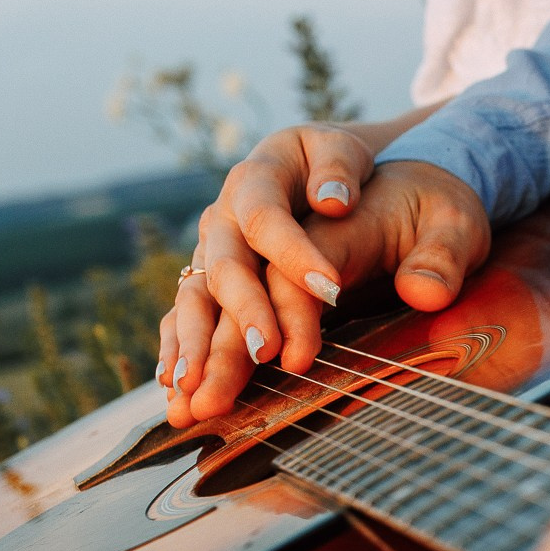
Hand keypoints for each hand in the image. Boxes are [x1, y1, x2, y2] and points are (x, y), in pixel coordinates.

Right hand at [163, 160, 490, 426]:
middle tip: (268, 353)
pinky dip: (182, 352)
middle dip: (244, 309)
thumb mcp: (369, 160)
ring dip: (199, 344)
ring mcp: (219, 248)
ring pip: (198, 295)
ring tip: (200, 389)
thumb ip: (353, 174)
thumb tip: (334, 203)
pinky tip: (180, 391)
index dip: (293, 253)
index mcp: (267, 170)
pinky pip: (192, 318)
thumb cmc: (369, 175)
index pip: (268, 213)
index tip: (332, 292)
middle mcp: (230, 209)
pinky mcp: (218, 281)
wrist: (352, 184)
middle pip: (226, 260)